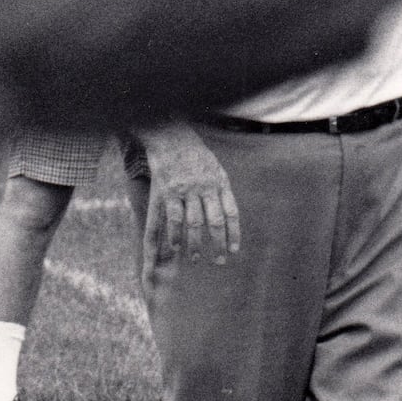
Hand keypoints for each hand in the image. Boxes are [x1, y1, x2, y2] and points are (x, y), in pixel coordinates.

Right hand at [140, 124, 240, 267]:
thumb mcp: (216, 169)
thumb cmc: (196, 157)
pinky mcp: (167, 191)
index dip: (234, 233)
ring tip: (195, 258)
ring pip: (194, 223)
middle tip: (218, 261)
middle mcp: (205, 187)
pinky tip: (176, 246)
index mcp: (220, 182)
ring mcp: (186, 189)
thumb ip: (222, 191)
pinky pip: (173, 217)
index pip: (231, 212)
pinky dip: (175, 234)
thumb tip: (229, 218)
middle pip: (214, 221)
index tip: (233, 251)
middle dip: (217, 244)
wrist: (172, 139)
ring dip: (195, 244)